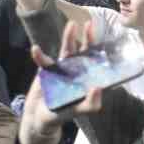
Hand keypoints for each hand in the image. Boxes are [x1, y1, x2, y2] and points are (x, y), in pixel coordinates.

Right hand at [16, 27, 94, 143]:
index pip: (95, 62)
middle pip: (82, 51)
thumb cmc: (62, 114)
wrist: (40, 118)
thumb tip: (98, 88)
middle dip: (86, 38)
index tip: (107, 43)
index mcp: (86, 78)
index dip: (99, 50)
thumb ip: (90, 104)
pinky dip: (40, 56)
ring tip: (71, 26)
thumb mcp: (78, 111)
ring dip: (68, 38)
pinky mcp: (47, 70)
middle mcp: (76, 71)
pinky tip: (36, 50)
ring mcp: (61, 69)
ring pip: (66, 51)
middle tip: (89, 24)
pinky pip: (43, 61)